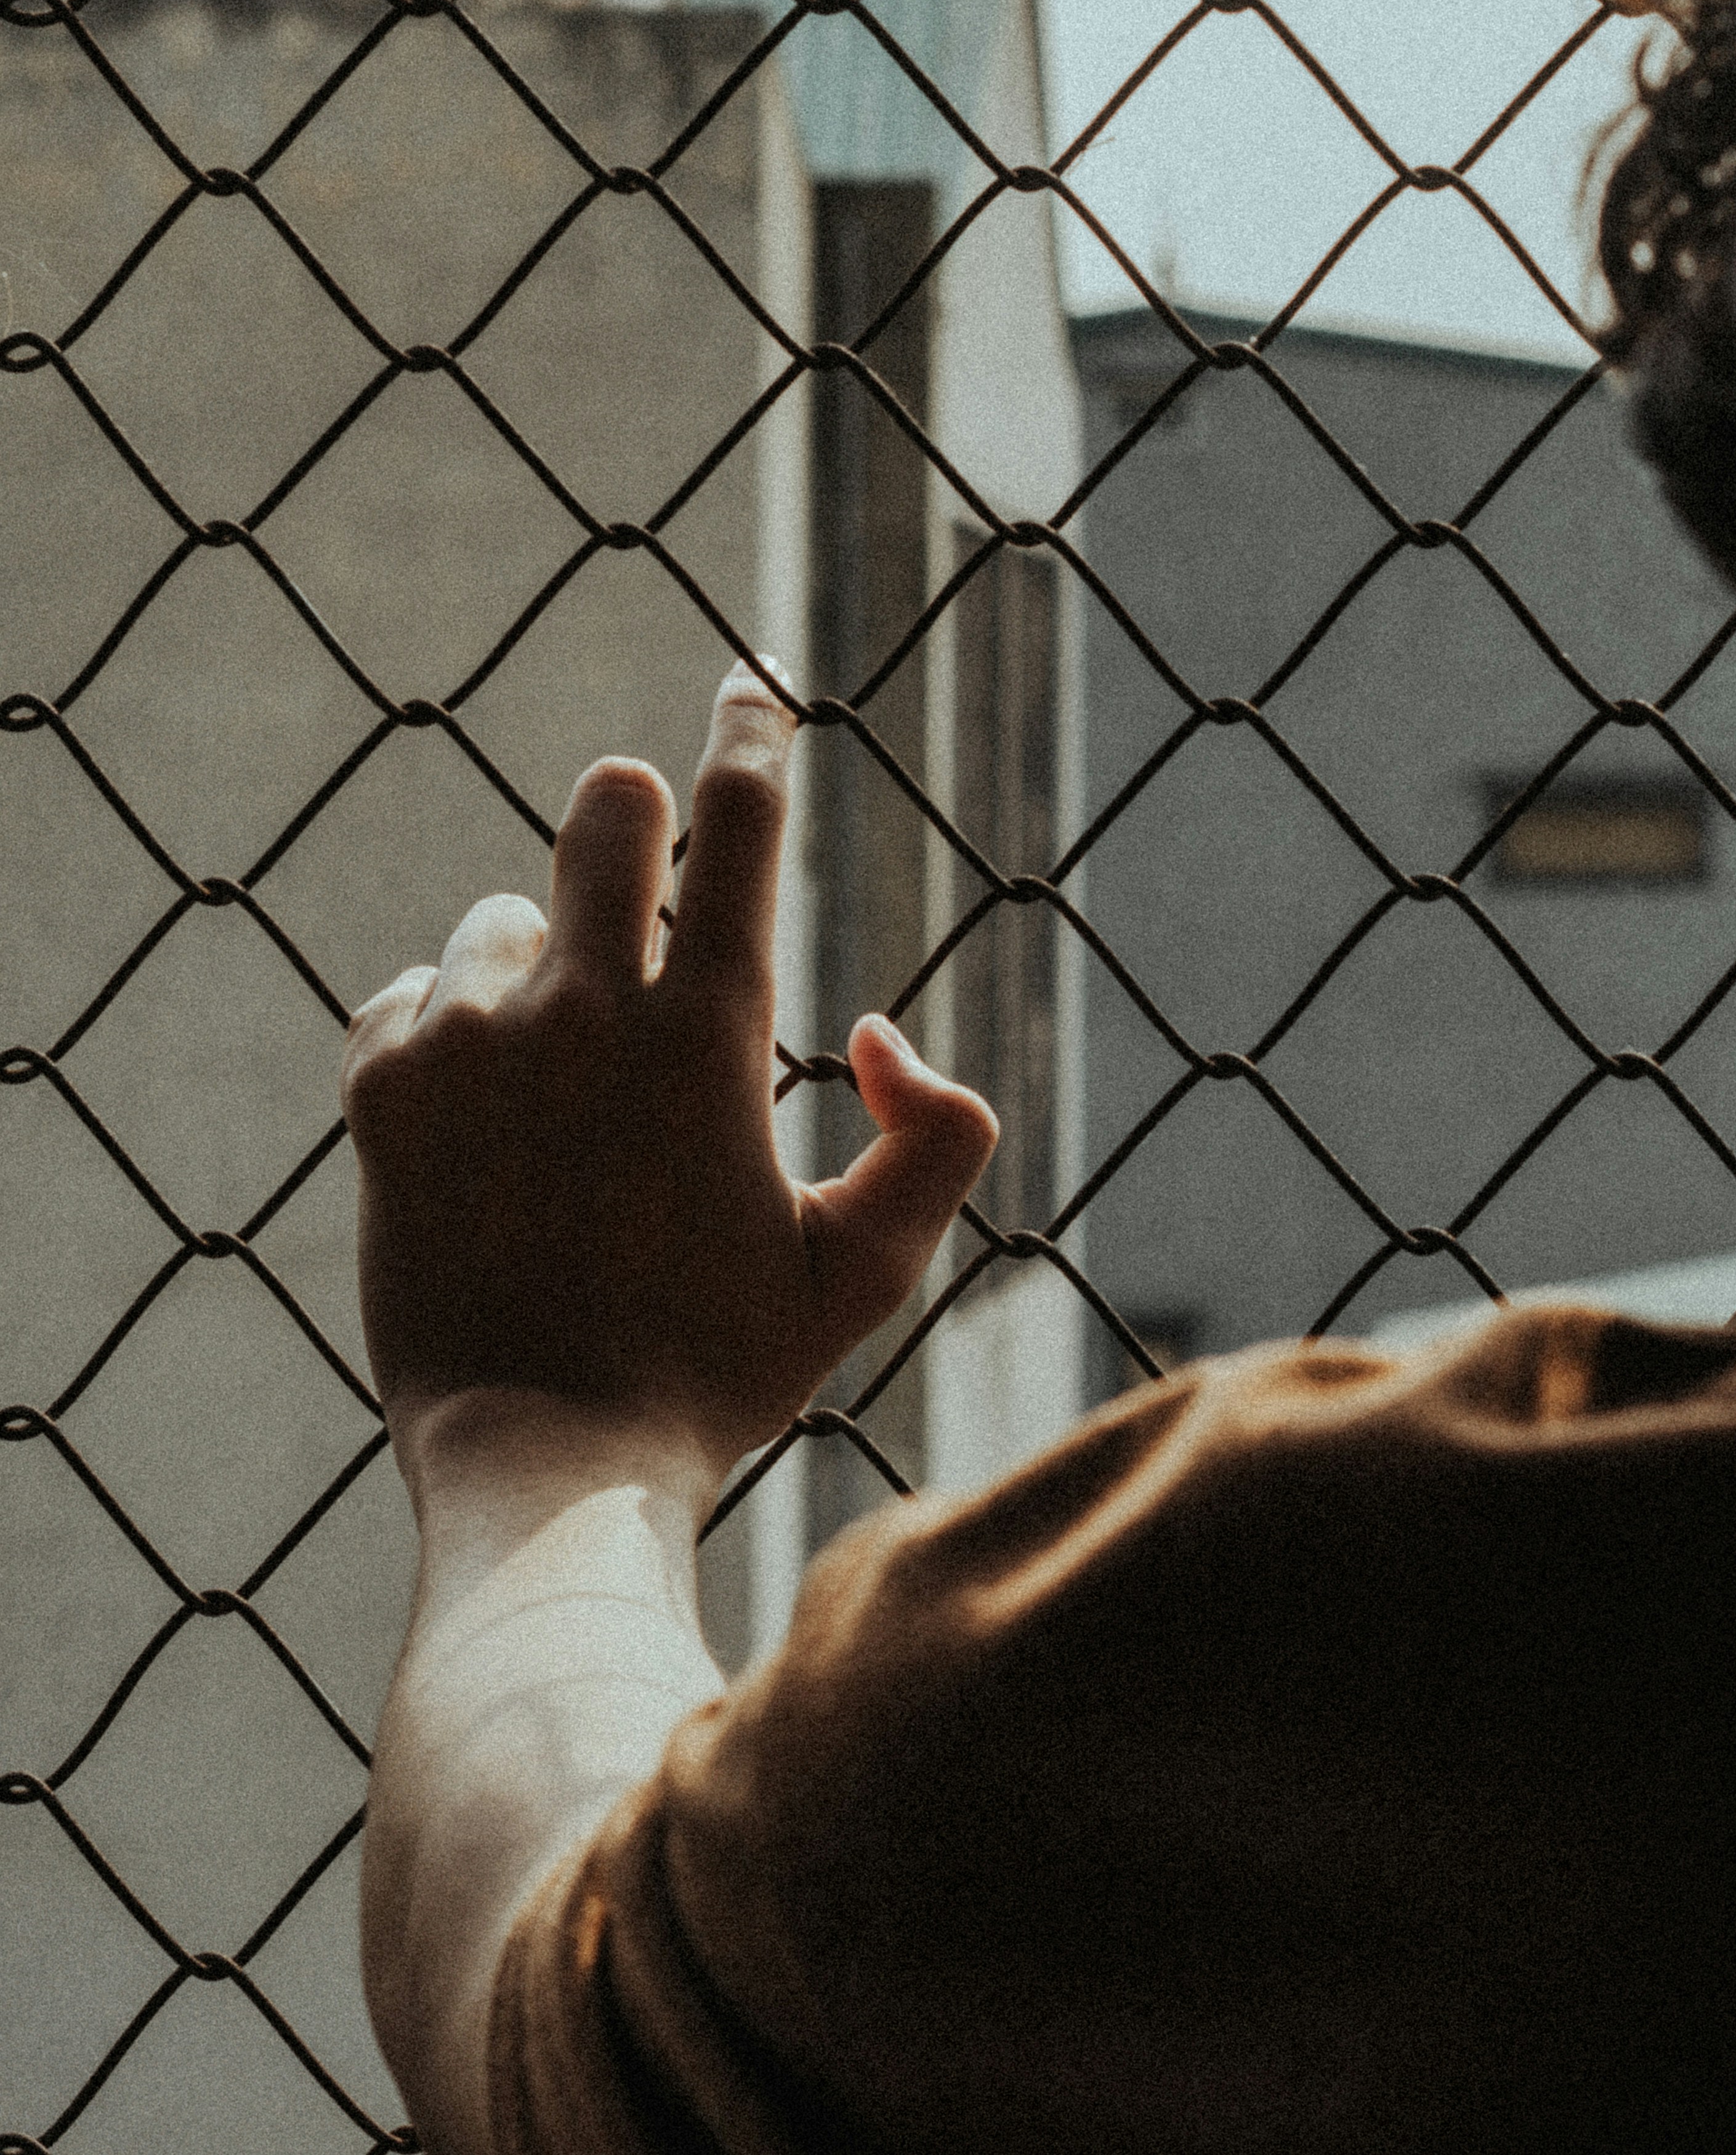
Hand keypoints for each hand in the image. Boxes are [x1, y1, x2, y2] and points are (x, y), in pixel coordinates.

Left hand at [339, 660, 998, 1484]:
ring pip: (499, 918)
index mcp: (707, 1035)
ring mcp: (470, 1042)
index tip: (750, 689)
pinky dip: (448, 1032)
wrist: (544, 1465)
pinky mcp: (379, 1088)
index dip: (752, 736)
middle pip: (607, 804)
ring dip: (538, 968)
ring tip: (558, 1091)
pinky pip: (410, 995)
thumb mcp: (870, 1270)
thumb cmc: (721, 1372)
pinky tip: (482, 1119)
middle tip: (650, 879)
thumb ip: (937, 1138)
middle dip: (639, 817)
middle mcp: (582, 1009)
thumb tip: (871, 1033)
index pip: (739, 821)